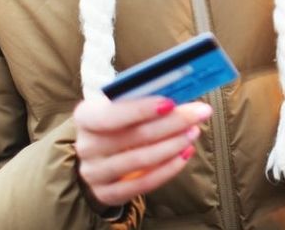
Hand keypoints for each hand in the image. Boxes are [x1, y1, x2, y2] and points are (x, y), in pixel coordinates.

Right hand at [74, 94, 211, 208]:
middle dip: (171, 123)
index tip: (171, 103)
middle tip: (199, 113)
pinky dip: (168, 169)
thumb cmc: (117, 123)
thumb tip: (181, 91)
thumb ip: (144, 99)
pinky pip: (143, 184)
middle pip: (133, 136)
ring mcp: (94, 173)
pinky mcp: (107, 194)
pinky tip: (185, 155)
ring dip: (173, 145)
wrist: (99, 157)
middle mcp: (86, 146)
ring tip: (194, 132)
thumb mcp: (121, 106)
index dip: (141, 110)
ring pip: (140, 160)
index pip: (110, 115)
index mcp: (85, 117)